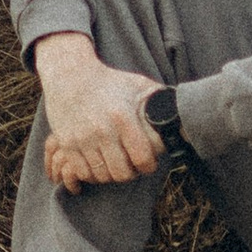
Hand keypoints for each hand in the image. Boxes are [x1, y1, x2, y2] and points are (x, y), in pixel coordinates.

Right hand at [34, 33, 169, 190]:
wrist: (70, 75)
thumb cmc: (109, 81)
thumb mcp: (137, 84)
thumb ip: (160, 98)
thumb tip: (184, 113)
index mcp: (122, 117)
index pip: (142, 158)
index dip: (148, 165)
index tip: (147, 162)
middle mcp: (102, 130)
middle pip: (121, 173)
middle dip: (130, 173)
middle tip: (131, 165)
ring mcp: (82, 139)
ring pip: (101, 176)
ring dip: (110, 174)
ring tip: (114, 163)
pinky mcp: (67, 144)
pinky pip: (82, 173)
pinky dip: (92, 174)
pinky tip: (98, 163)